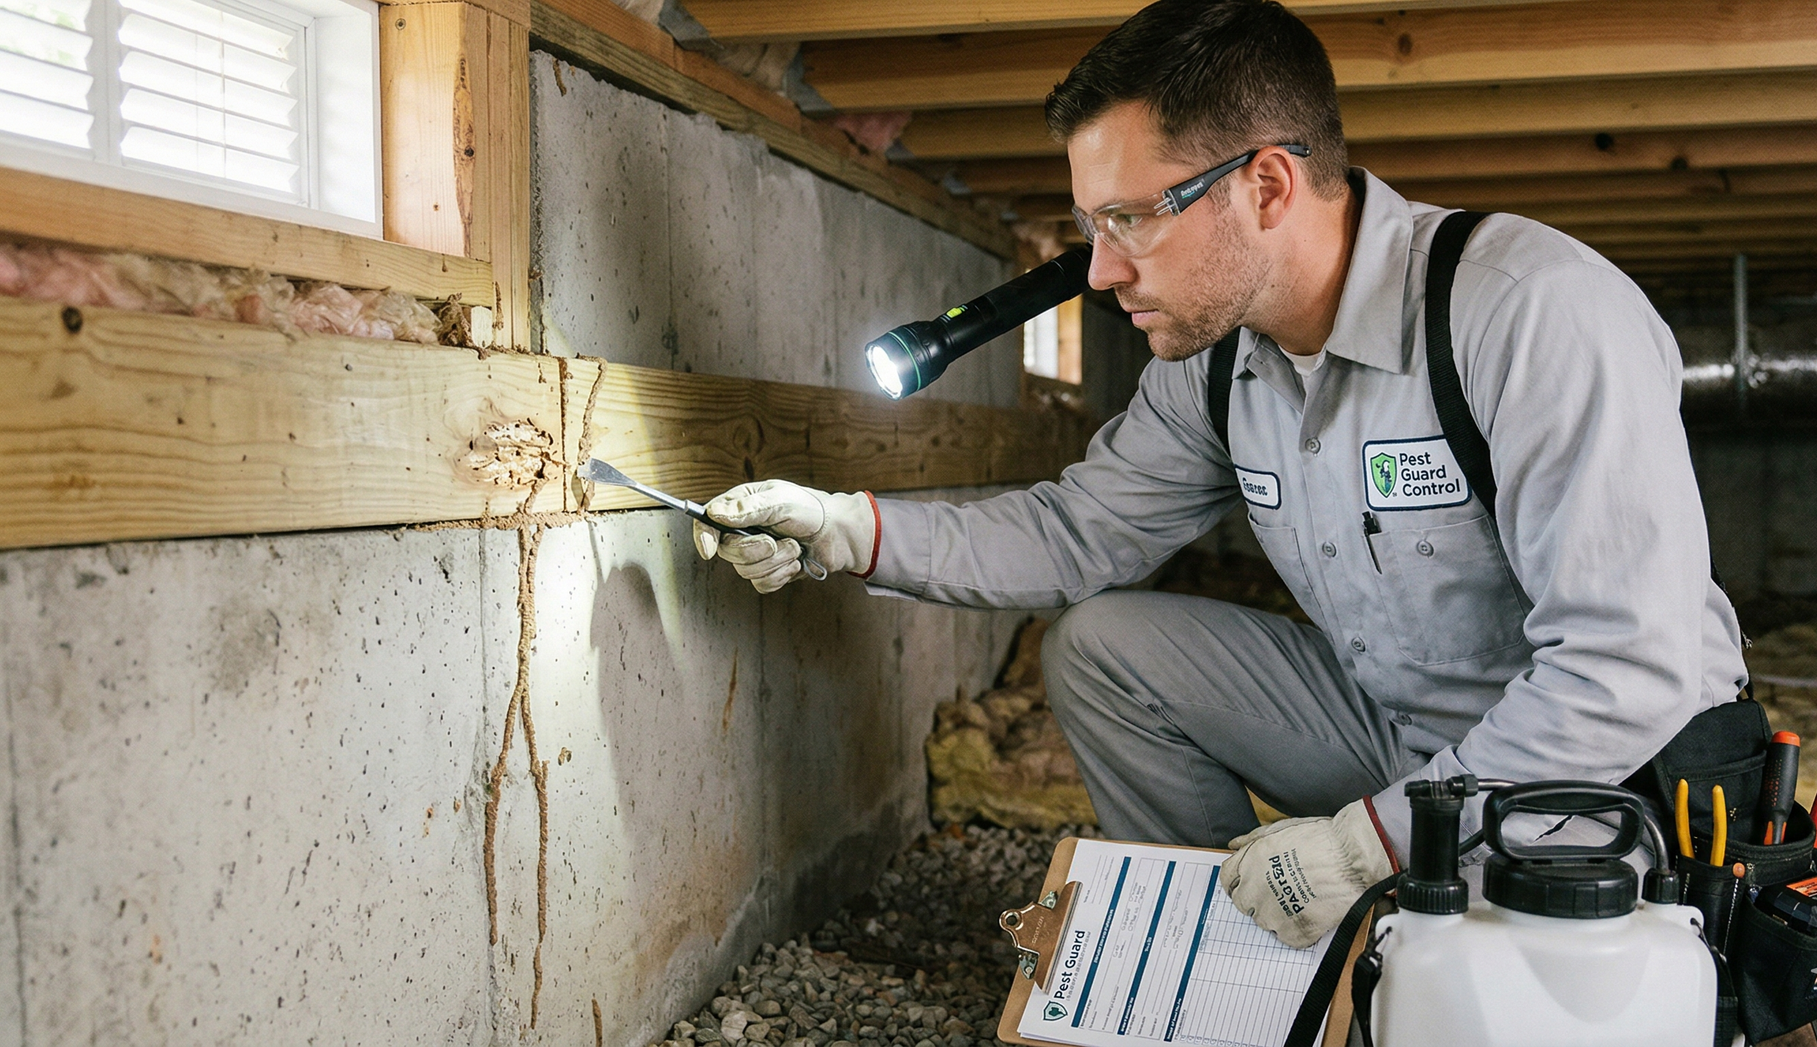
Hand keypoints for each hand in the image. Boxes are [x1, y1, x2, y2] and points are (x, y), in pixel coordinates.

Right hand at [692, 480, 876, 592]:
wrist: (838, 534)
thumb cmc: (811, 510)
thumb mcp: (779, 501)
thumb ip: (747, 509)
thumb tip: (715, 513)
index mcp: (741, 507)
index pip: (707, 522)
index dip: (703, 536)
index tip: (709, 549)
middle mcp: (744, 530)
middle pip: (727, 551)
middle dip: (755, 550)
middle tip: (775, 541)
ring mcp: (756, 553)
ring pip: (745, 571)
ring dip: (775, 561)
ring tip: (794, 547)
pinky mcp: (769, 572)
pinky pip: (762, 584)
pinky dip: (781, 575)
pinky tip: (795, 562)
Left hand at [1222, 799, 1395, 948]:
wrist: (1352, 859)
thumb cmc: (1320, 840)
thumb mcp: (1280, 829)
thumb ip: (1251, 839)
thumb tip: (1234, 846)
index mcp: (1249, 863)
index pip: (1227, 879)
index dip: (1239, 880)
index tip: (1250, 882)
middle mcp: (1255, 889)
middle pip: (1242, 903)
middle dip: (1256, 897)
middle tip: (1280, 891)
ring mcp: (1273, 913)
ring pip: (1264, 921)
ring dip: (1277, 914)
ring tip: (1300, 899)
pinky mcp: (1293, 931)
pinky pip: (1286, 937)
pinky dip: (1296, 929)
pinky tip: (1309, 912)